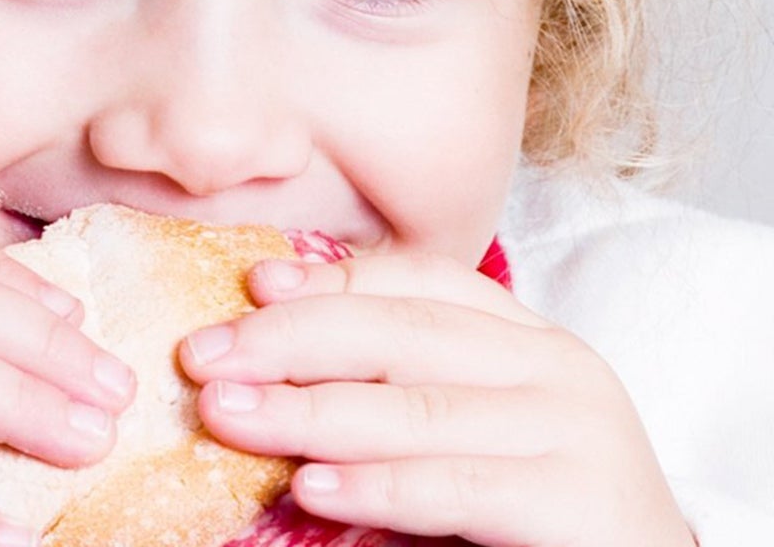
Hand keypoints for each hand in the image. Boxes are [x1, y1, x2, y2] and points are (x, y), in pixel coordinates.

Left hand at [180, 254, 695, 546]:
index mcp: (522, 335)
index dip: (331, 280)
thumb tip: (262, 369)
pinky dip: (375, 486)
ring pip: (416, 407)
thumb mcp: (456, 428)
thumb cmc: (527, 503)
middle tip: (205, 357)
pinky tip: (309, 487)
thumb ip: (388, 391)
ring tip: (228, 416)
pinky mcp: (578, 498)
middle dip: (291, 341)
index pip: (419, 281)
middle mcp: (552, 363)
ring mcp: (571, 426)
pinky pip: (455, 485)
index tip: (251, 287)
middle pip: (402, 332)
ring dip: (308, 412)